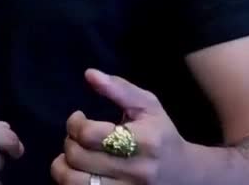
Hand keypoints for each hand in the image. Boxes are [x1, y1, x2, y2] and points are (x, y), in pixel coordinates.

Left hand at [50, 69, 188, 184]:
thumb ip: (119, 89)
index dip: (74, 123)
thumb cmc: (162, 135)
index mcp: (144, 141)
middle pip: (79, 157)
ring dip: (63, 167)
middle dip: (69, 142)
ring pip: (74, 183)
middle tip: (76, 137)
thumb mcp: (148, 106)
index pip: (90, 134)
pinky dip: (70, 182)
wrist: (185, 175)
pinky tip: (78, 172)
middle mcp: (136, 170)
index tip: (78, 118)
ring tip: (71, 157)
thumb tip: (89, 74)